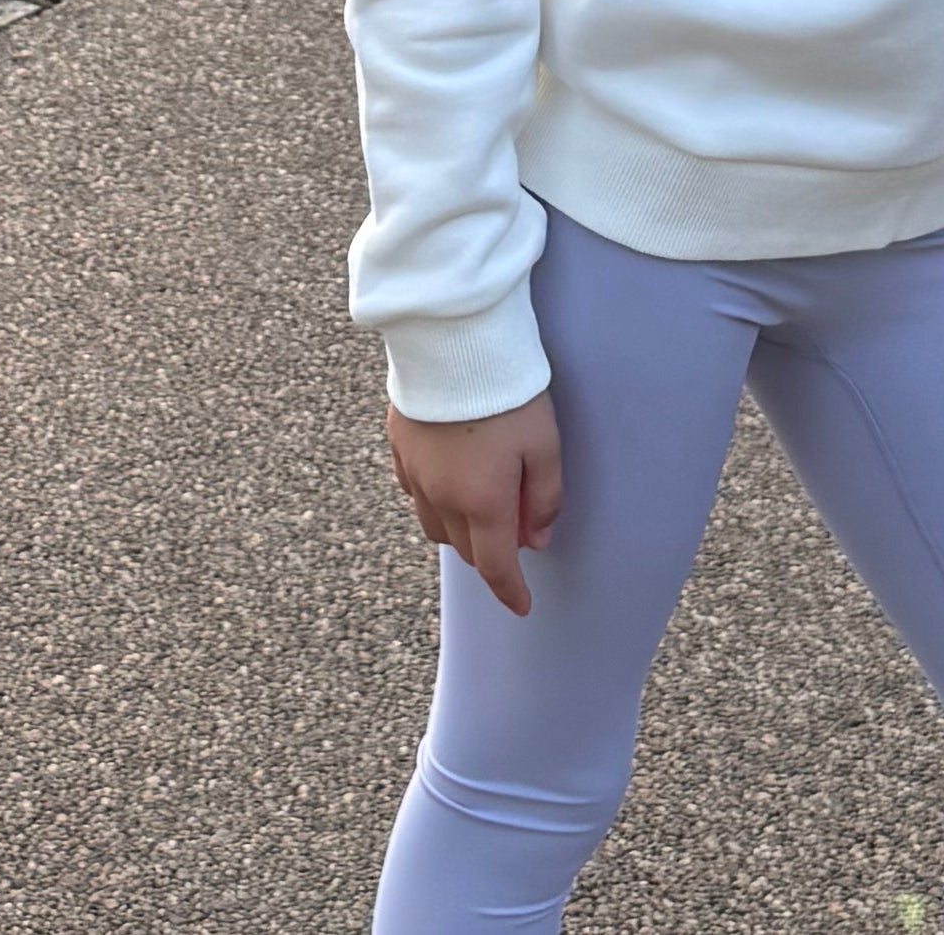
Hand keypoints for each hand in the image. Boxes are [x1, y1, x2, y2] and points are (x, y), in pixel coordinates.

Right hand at [386, 393, 562, 615]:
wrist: (451, 337)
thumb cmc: (505, 389)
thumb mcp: (544, 444)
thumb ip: (545, 498)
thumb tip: (536, 539)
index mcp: (482, 502)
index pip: (495, 567)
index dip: (510, 592)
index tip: (522, 606)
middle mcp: (441, 497)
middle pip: (465, 548)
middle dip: (490, 554)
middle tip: (515, 531)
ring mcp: (414, 472)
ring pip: (434, 525)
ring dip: (459, 529)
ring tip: (480, 505)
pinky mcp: (398, 444)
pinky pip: (412, 490)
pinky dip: (431, 498)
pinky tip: (447, 479)